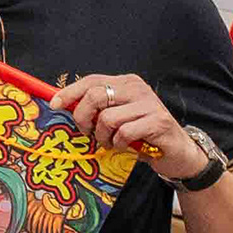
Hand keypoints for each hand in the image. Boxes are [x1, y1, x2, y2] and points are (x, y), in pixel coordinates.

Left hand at [51, 70, 206, 179]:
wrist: (178, 152)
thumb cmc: (142, 135)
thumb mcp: (118, 117)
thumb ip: (98, 109)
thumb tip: (64, 105)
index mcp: (125, 83)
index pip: (92, 80)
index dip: (70, 92)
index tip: (54, 105)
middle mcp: (137, 88)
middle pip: (95, 96)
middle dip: (84, 118)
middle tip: (89, 133)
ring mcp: (149, 103)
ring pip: (107, 118)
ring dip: (104, 137)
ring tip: (112, 143)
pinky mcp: (157, 122)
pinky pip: (124, 133)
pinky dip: (120, 144)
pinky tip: (127, 147)